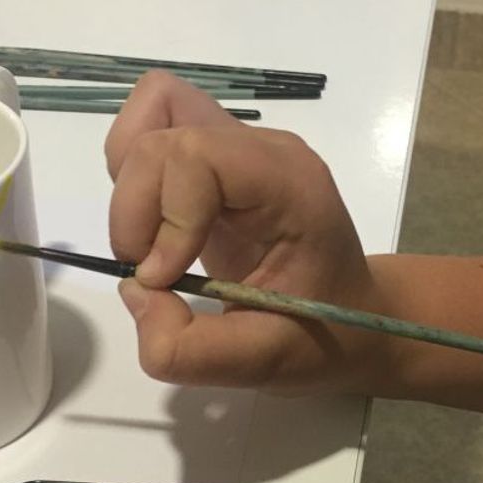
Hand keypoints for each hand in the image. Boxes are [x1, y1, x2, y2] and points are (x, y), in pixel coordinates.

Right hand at [105, 71, 379, 392]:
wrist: (352, 316)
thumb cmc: (320, 336)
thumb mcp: (259, 364)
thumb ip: (186, 349)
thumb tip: (134, 292)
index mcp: (290, 186)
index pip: (197, 158)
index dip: (165, 218)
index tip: (163, 281)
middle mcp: (264, 150)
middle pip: (163, 140)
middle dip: (136, 212)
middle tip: (152, 274)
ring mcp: (240, 144)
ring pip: (152, 119)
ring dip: (130, 188)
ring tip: (153, 245)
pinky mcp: (216, 154)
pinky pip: (155, 129)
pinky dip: (133, 174)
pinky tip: (157, 226)